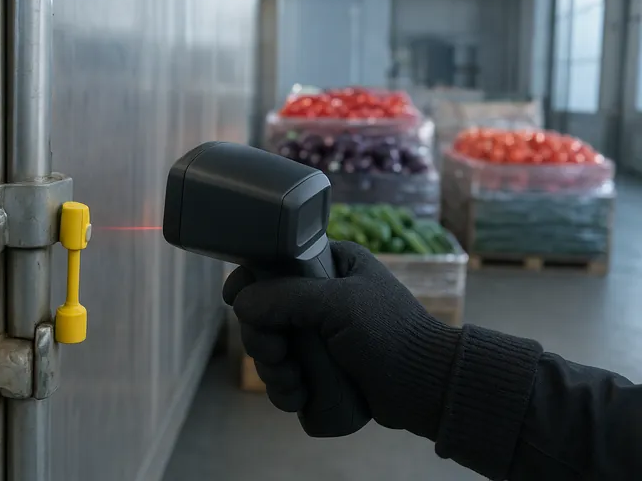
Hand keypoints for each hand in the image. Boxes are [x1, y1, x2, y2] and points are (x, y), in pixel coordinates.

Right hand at [223, 241, 460, 439]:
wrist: (426, 387)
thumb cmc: (390, 334)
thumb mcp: (338, 304)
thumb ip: (286, 298)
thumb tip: (240, 304)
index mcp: (330, 265)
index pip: (274, 264)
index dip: (250, 282)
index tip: (235, 301)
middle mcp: (320, 297)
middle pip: (264, 313)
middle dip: (262, 339)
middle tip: (277, 354)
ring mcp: (318, 335)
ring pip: (270, 350)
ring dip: (273, 370)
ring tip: (295, 381)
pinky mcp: (319, 369)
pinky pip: (285, 377)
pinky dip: (286, 389)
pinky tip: (301, 396)